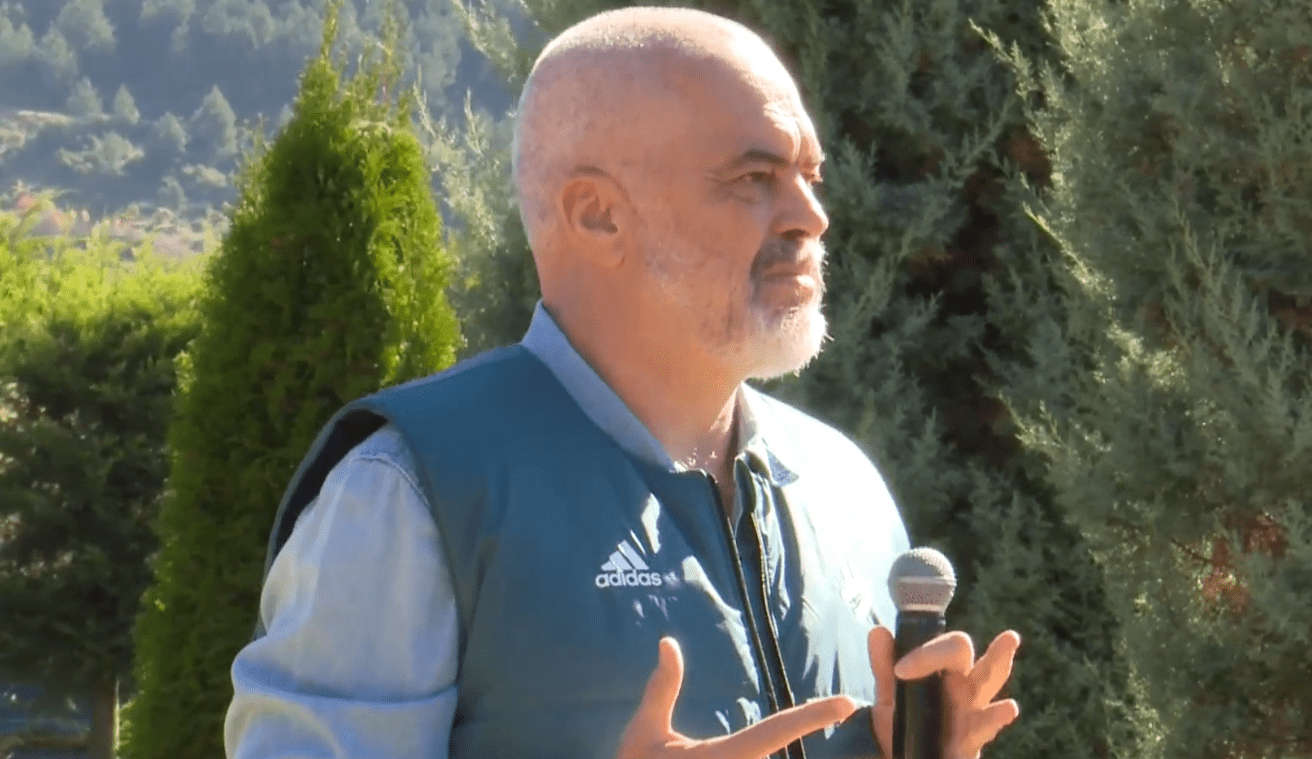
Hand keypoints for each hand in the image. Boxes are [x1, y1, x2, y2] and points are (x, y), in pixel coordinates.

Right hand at [615, 637, 857, 758]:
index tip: (848, 702)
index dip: (814, 715)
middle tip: (790, 727)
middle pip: (776, 756)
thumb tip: (668, 642)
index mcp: (724, 756)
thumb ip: (662, 688)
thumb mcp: (645, 729)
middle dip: (778, 742)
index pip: (776, 730)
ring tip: (762, 739)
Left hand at [867, 626, 1021, 758]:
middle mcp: (962, 688)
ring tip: (1012, 646)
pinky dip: (996, 718)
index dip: (927, 652)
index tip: (900, 670)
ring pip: (990, 686)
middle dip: (995, 652)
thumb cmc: (900, 724)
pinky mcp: (970, 742)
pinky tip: (1008, 708)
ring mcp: (970, 714)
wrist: (896, 757)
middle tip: (1010, 637)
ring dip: (1001, 667)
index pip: (948, 648)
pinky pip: (985, 728)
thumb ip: (883, 667)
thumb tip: (878, 632)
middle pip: (980, 664)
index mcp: (943, 672)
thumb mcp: (888, 696)